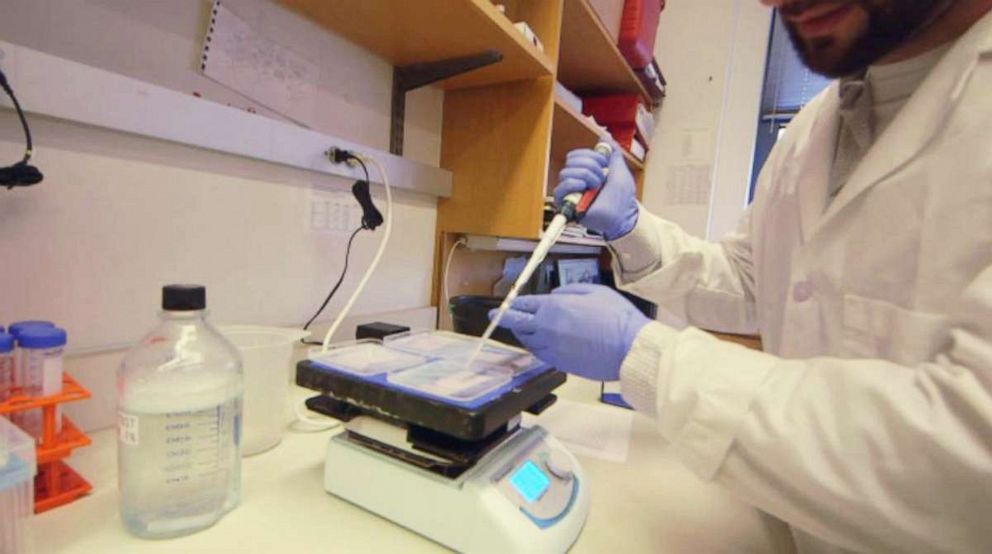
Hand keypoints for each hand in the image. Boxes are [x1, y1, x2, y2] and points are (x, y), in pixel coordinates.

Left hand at [490, 284, 649, 380]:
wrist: (629, 348)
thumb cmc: (616, 317)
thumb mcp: (594, 291)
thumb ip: (569, 291)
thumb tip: (555, 296)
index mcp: (553, 307)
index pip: (524, 305)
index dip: (512, 304)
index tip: (504, 305)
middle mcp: (546, 328)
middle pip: (518, 324)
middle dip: (504, 318)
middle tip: (496, 316)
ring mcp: (552, 348)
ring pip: (528, 341)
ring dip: (522, 333)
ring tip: (521, 329)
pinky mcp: (559, 364)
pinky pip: (540, 354)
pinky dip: (536, 346)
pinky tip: (539, 343)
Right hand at [555, 140, 638, 239]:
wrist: (623, 215)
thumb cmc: (622, 198)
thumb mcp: (620, 170)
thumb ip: (613, 153)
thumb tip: (605, 139)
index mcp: (587, 171)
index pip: (577, 154)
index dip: (591, 155)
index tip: (605, 163)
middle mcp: (577, 180)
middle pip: (571, 160)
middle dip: (590, 165)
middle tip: (601, 177)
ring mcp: (572, 191)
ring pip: (566, 172)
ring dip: (586, 176)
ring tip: (596, 186)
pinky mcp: (567, 204)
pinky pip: (560, 189)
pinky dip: (573, 184)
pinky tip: (584, 188)